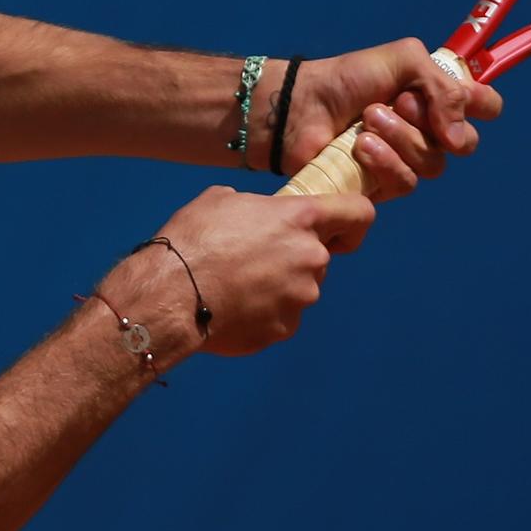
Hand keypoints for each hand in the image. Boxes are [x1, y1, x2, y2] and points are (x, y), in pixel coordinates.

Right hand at [100, 186, 374, 361]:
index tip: (340, 230)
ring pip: (299, 289)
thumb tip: (258, 219)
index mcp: (301, 219)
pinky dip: (262, 313)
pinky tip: (231, 307)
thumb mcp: (222, 200)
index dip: (353, 219)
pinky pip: (281, 317)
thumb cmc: (194, 239)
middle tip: (252, 258)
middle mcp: (311, 258)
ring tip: (234, 284)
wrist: (172, 293)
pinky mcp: (284, 330)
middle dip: (293, 257)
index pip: (358, 213)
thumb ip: (257, 208)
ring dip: (277, 286)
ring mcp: (301, 298)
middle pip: (319, 256)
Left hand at [278, 39, 503, 196]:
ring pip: (433, 164)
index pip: (486, 106)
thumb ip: (443, 87)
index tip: (464, 101)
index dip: (483, 106)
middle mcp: (430, 128)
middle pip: (466, 143)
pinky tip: (360, 147)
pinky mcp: (385, 182)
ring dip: (401, 138)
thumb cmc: (349, 78)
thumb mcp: (403, 60)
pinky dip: (385, 162)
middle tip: (400, 103)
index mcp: (438, 95)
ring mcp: (408, 157)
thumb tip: (458, 138)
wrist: (303, 106)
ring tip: (367, 120)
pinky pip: (406, 182)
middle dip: (433, 122)